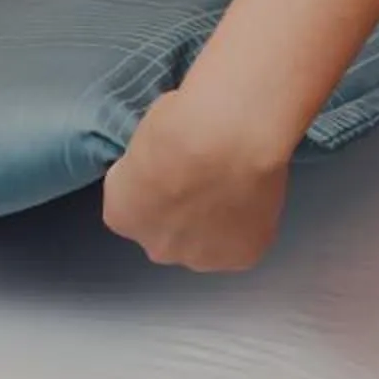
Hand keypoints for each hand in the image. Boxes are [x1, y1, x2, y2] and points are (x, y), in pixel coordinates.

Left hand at [102, 86, 291, 271]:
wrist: (231, 138)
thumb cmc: (182, 122)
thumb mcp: (147, 133)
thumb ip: (151, 162)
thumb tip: (169, 158)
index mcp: (122, 214)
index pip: (133, 204)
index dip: (155, 183)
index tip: (173, 163)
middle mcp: (155, 245)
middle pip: (167, 232)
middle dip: (182, 210)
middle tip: (206, 175)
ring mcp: (200, 256)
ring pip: (206, 243)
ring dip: (216, 221)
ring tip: (237, 182)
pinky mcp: (240, 256)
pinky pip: (243, 240)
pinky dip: (251, 221)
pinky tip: (256, 191)